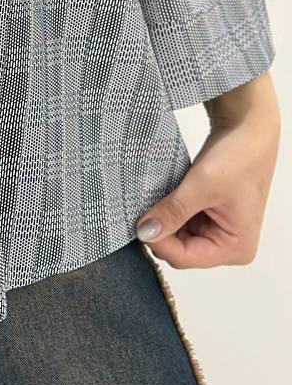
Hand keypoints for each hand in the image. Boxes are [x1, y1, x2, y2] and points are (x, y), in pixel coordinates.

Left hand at [135, 76, 279, 267]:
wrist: (248, 127)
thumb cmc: (238, 157)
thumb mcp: (202, 186)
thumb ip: (173, 211)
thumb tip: (145, 231)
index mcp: (235, 247)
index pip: (186, 257)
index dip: (159, 241)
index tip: (137, 221)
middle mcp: (228, 244)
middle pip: (180, 249)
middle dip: (160, 229)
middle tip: (141, 207)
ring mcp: (217, 229)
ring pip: (176, 234)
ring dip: (162, 218)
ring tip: (152, 198)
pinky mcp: (207, 213)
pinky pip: (180, 219)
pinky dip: (167, 209)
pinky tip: (160, 195)